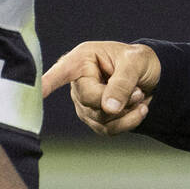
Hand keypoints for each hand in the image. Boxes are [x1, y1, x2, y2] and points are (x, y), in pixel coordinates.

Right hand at [42, 41, 160, 135]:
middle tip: (138, 91)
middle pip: (88, 100)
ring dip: (126, 112)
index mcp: (83, 59)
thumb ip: (121, 83)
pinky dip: (128, 122)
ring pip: (99, 118)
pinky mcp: (94, 119)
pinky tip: (140, 109)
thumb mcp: (135, 63)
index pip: (62, 72)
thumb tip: (108, 108)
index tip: (36, 91)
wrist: (153, 77)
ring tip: (140, 95)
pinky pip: (108, 129)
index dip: (47, 82)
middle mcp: (78, 81)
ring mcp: (84, 102)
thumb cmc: (140, 60)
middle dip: (117, 99)